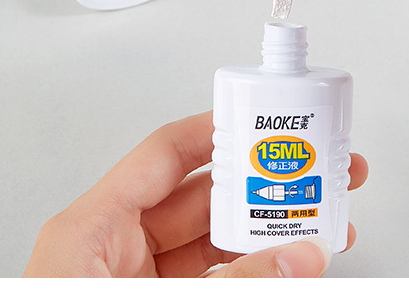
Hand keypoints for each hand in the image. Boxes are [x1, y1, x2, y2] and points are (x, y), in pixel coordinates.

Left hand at [23, 111, 368, 276]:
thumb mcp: (159, 304)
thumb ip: (237, 281)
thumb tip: (300, 255)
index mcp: (92, 229)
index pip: (165, 154)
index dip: (218, 130)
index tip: (264, 121)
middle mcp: (113, 249)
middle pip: (200, 196)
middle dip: (260, 186)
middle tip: (308, 174)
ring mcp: (135, 281)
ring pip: (212, 240)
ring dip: (265, 232)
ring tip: (316, 221)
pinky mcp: (156, 304)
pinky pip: (212, 275)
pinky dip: (251, 270)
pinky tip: (288, 265)